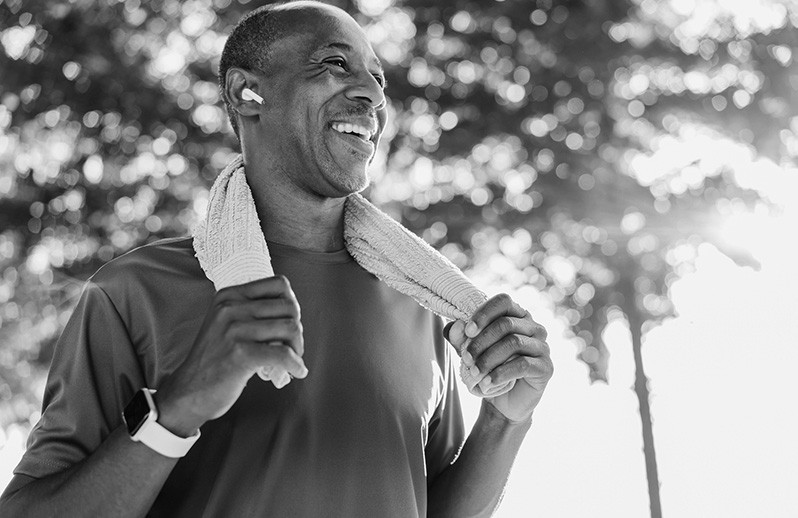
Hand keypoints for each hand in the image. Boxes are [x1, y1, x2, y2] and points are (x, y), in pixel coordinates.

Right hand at [155, 276, 306, 435]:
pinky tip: (296, 371)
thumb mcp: (225, 323)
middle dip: (296, 328)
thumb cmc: (214, 359)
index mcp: (229, 296)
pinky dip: (296, 364)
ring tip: (292, 359)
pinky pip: (284, 354)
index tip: (289, 321)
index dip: (291, 303)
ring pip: (290, 328)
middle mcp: (230, 308)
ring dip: (297, 347)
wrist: (189, 390)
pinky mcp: (241, 354)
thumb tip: (292, 310)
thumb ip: (251, 311)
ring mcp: (235, 330)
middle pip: (289, 307)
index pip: (279, 284)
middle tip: (291, 346)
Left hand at [445, 294, 552, 422]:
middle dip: (481, 342)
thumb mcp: (470, 351)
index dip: (484, 313)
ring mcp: (542, 347)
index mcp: (517, 316)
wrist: (504, 401)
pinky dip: (501, 373)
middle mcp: (534, 328)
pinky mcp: (546, 367)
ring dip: (489, 358)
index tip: (468, 332)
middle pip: (506, 324)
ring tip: (474, 372)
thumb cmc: (488, 369)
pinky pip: (523, 365)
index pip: (503, 302)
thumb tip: (457, 326)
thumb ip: (460, 337)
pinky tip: (487, 382)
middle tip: (466, 358)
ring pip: (514, 343)